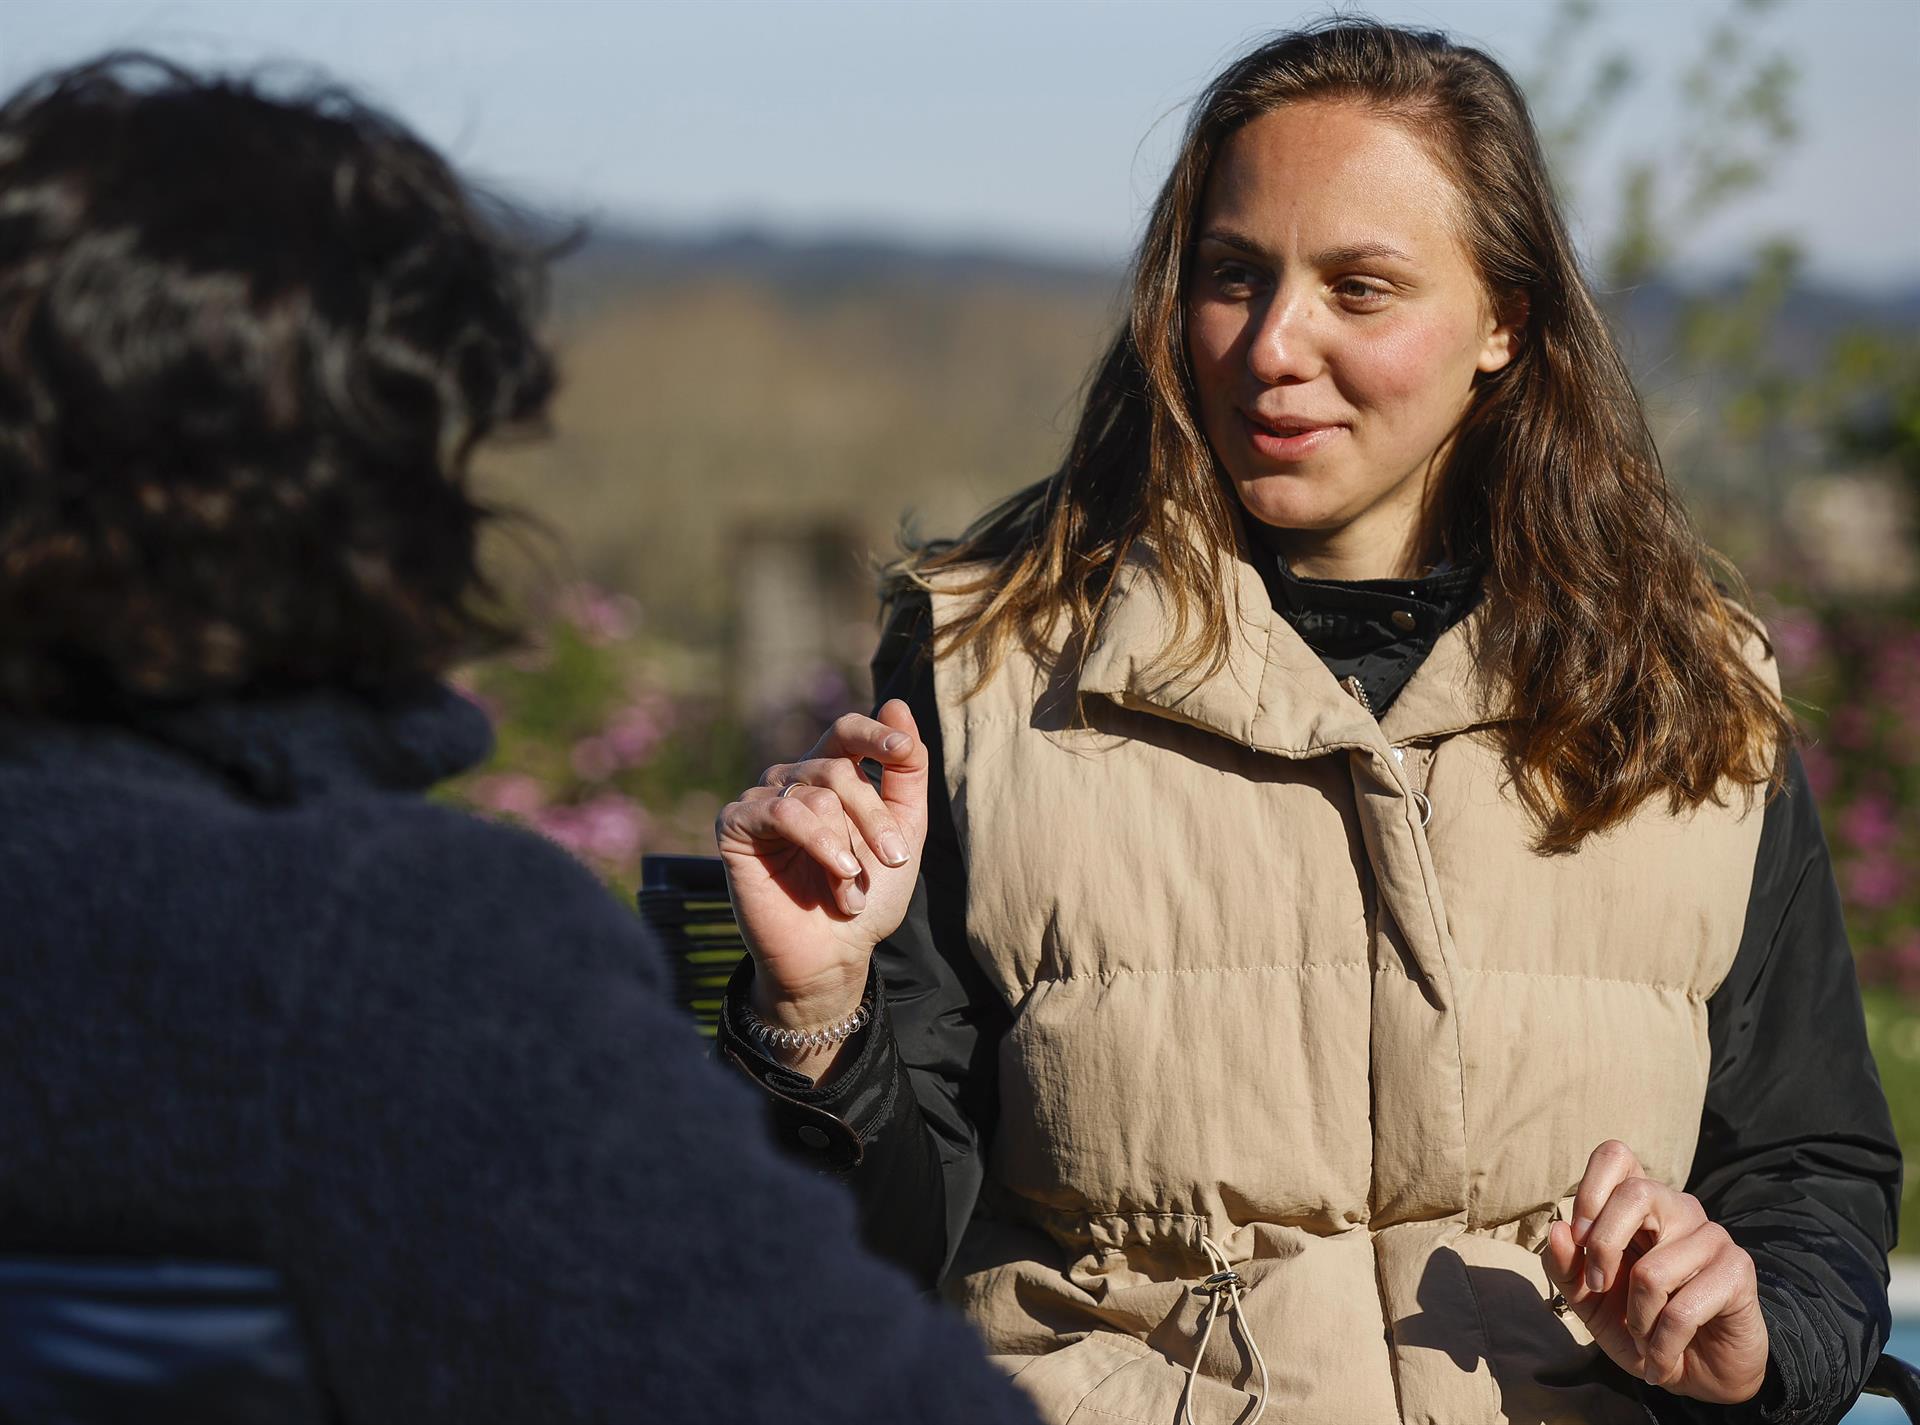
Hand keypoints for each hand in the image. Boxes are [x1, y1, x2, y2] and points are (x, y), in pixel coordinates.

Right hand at [714, 700, 928, 1027]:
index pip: (847, 732)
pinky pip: (781, 811)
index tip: (902, 752)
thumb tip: (897, 702)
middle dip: (874, 819)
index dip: (876, 734)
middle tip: (894, 860)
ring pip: (816, 795)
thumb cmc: (868, 897)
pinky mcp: (735, 825)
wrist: (832, 956)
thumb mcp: (904, 833)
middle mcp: (792, 780)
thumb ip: (906, 773)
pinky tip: (835, 873)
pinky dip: (817, 841)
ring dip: (847, 849)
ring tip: (852, 890)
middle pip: (839, 770)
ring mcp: (761, 800)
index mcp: (829, 776)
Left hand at [1543, 1140, 1767, 1403]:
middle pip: (1634, 1192)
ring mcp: (1712, 1236)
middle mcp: (1678, 1209)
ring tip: (1644, 1337)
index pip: (1615, 1156)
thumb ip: (1566, 1266)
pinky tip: (1664, 1357)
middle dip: (1603, 1248)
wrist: (1696, 1373)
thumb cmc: (1639, 1325)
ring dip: (1637, 1318)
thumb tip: (1559, 1230)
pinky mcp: (1738, 1271)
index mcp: (1640, 1205)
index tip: (1580, 1239)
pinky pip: (1682, 1309)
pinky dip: (1662, 1344)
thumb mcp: (1588, 1300)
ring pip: (1652, 1269)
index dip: (1589, 1192)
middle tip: (1598, 1289)